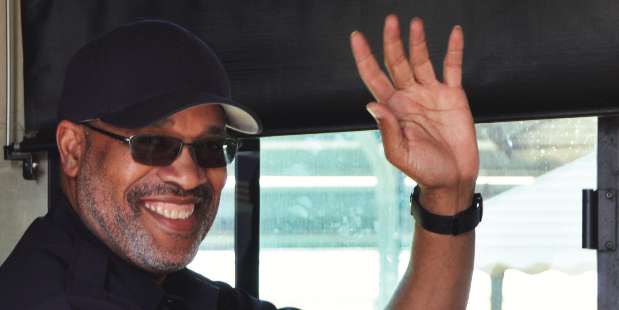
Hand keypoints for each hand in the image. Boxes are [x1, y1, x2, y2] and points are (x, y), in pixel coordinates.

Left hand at [351, 15, 478, 213]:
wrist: (453, 178)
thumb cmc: (425, 170)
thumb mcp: (400, 154)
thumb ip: (387, 129)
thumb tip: (372, 105)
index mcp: (392, 109)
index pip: (374, 77)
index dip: (365, 57)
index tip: (357, 37)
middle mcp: (408, 97)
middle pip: (396, 63)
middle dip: (392, 42)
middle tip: (390, 21)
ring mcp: (430, 93)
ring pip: (421, 60)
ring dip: (417, 41)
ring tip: (415, 23)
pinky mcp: (452, 95)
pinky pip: (452, 67)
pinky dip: (454, 49)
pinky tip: (455, 33)